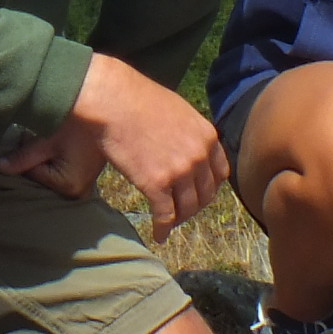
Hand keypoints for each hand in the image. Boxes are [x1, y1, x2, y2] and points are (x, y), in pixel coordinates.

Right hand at [0, 52, 226, 239]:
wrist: (113, 100)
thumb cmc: (137, 98)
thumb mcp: (177, 110)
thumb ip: (188, 132)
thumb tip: (182, 145)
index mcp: (207, 136)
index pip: (219, 173)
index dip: (209, 187)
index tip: (198, 193)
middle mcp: (199, 156)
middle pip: (205, 194)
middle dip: (194, 206)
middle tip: (181, 211)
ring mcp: (179, 172)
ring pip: (187, 208)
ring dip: (178, 219)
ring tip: (168, 222)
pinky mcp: (156, 184)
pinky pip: (165, 215)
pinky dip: (162, 229)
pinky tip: (158, 235)